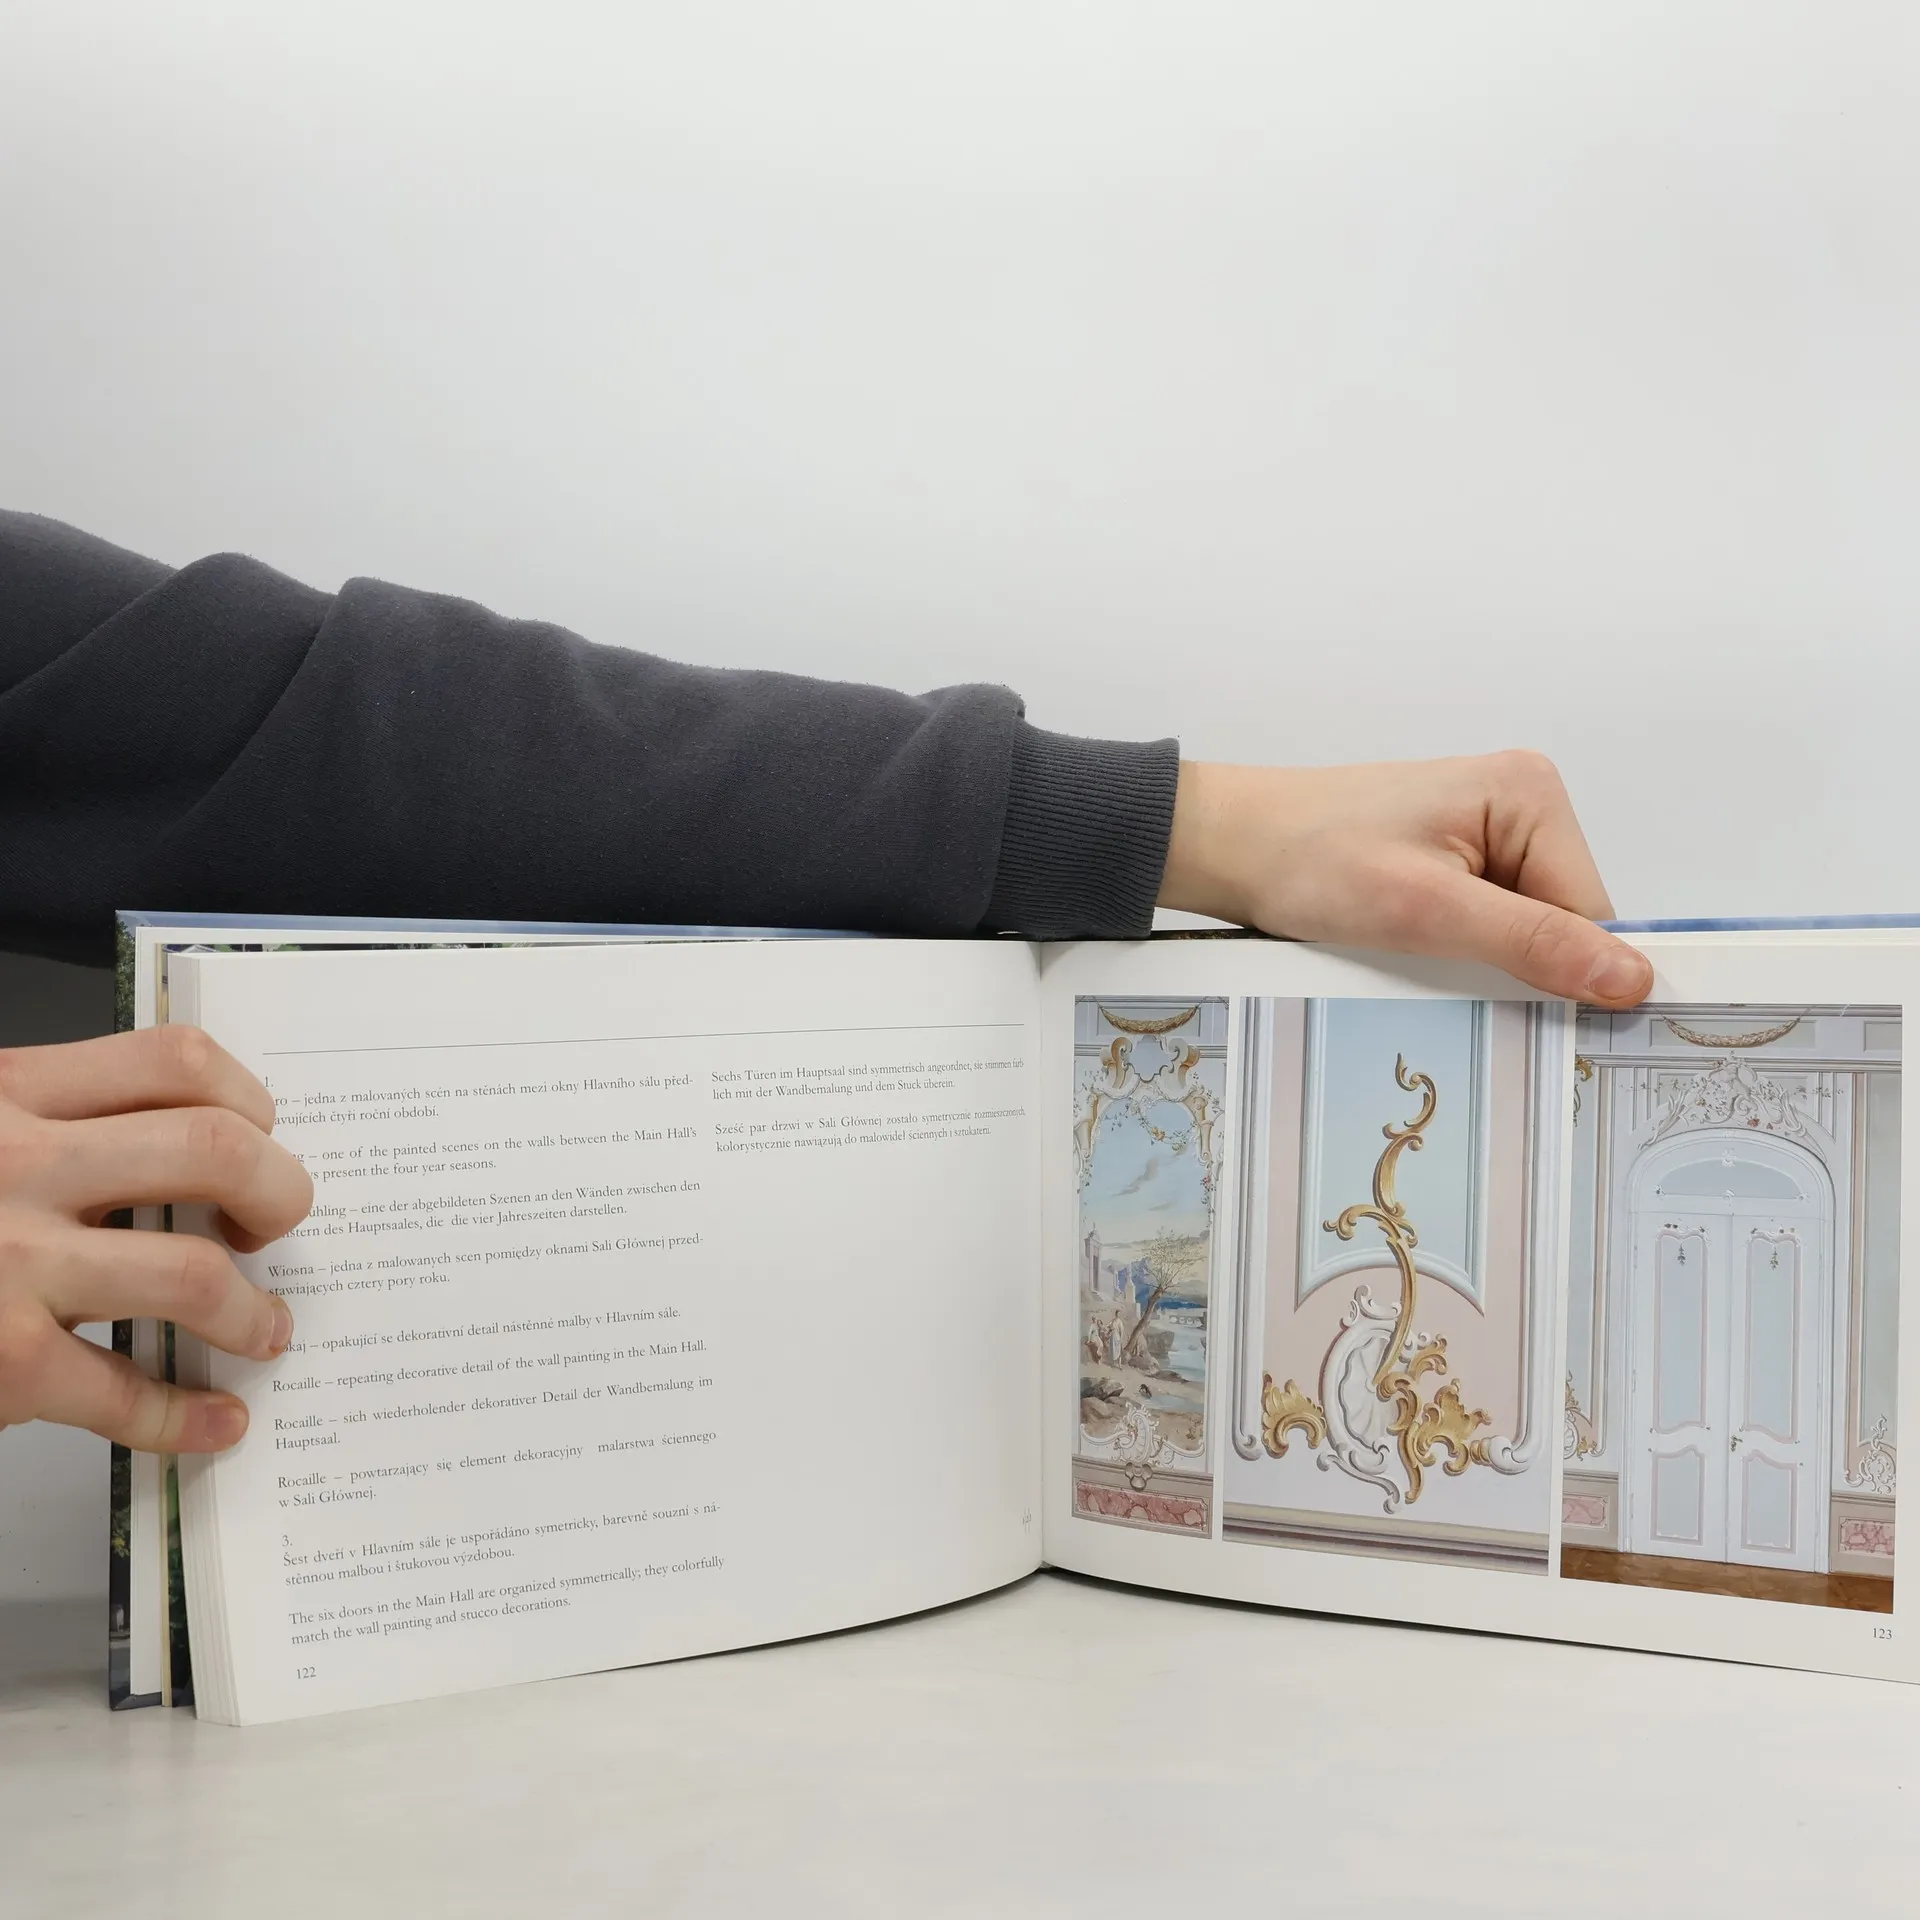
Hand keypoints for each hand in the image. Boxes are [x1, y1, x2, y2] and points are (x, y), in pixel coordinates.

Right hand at [0, 1027, 313, 1451]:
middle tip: (275, 1228)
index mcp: (8, 1094)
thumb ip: (50, 1125)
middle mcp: (15, 1165)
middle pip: (215, 1148)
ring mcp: (4, 1265)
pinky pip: (121, 1390)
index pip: (176, 1061)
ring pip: (193, 1271)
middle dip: (280, 1192)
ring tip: (265, 1329)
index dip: (250, 1101)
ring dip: (254, 1310)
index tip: (261, 1138)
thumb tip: (187, 1159)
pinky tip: (214, 1422)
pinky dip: (184, 1415)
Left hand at [1160, 751, 1652, 1005]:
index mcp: (1531, 795)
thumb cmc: (1309, 860)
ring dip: (1484, 961)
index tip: (1525, 1014)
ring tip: (1422, 960)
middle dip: (1518, 964)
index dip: (1564, 971)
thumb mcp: (1425, 910)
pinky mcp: (1456, 861)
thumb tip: (1631, 977)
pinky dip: (1460, 952)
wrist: (1228, 846)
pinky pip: (1489, 925)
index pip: (1593, 913)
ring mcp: (1488, 833)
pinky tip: (1417, 954)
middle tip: (1450, 982)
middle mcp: (1521, 804)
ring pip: (1526, 931)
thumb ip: (1531, 942)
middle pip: (1564, 923)